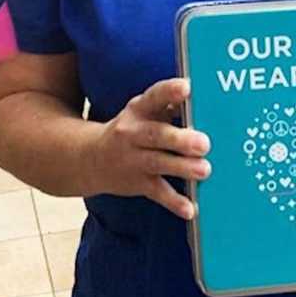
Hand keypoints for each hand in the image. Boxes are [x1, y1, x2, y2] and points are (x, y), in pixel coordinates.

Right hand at [90, 77, 209, 218]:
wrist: (90, 158)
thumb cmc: (133, 129)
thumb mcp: (144, 112)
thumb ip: (171, 107)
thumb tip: (205, 104)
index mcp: (139, 109)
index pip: (154, 96)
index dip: (169, 92)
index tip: (187, 87)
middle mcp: (133, 133)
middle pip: (156, 134)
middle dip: (180, 139)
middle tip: (204, 143)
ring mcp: (133, 159)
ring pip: (157, 163)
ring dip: (182, 167)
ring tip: (204, 170)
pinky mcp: (138, 182)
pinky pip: (157, 192)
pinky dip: (174, 202)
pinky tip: (190, 209)